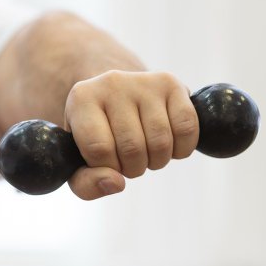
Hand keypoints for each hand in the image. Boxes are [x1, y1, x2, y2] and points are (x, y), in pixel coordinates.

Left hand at [64, 70, 198, 199]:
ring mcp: (143, 81)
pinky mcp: (170, 83)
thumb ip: (86, 184)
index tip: (107, 162)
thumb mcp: (79, 161)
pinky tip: (168, 145)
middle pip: (132, 147)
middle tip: (128, 160)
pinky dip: (182, 149)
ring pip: (161, 141)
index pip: (99, 149)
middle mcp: (110, 83)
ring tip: (146, 152)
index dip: (107, 167)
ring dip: (157, 161)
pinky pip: (186, 128)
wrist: (114, 97)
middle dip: (133, 168)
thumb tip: (116, 184)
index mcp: (81, 99)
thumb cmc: (95, 134)